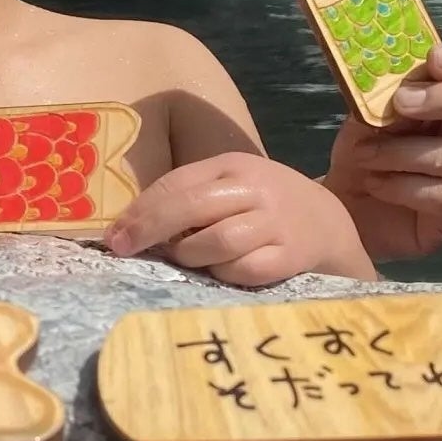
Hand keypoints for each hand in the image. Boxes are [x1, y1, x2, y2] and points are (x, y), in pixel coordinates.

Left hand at [107, 152, 373, 286]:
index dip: (140, 211)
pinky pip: (243, 270)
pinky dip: (225, 274)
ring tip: (188, 259)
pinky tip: (222, 271)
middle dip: (150, 230)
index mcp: (233, 166)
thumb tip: (130, 226)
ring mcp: (275, 222)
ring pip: (216, 243)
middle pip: (190, 208)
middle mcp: (254, 189)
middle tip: (125, 250)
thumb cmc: (263, 207)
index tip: (114, 236)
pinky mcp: (289, 256)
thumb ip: (188, 198)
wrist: (327, 223)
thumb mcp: (230, 187)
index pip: (177, 184)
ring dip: (191, 256)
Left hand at [325, 43, 441, 259]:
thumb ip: (392, 92)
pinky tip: (375, 184)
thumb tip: (402, 66)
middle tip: (402, 101)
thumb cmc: (368, 157)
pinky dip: (403, 187)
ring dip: (404, 152)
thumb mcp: (373, 116)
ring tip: (366, 154)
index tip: (434, 57)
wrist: (347, 211)